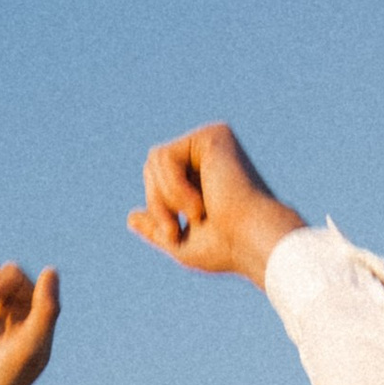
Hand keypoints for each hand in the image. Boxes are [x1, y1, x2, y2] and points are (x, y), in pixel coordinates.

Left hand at [126, 125, 305, 281]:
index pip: (155, 182)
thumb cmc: (226, 248)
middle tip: (176, 229)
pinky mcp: (212, 136)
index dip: (156, 211)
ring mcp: (211, 142)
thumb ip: (157, 227)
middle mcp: (209, 155)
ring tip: (194, 216)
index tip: (175, 235)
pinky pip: (165, 156)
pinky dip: (173, 188)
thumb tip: (131, 216)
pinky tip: (199, 204)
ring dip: (165, 198)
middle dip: (156, 202)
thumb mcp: (182, 242)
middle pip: (151, 167)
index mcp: (204, 177)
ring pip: (155, 159)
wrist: (252, 242)